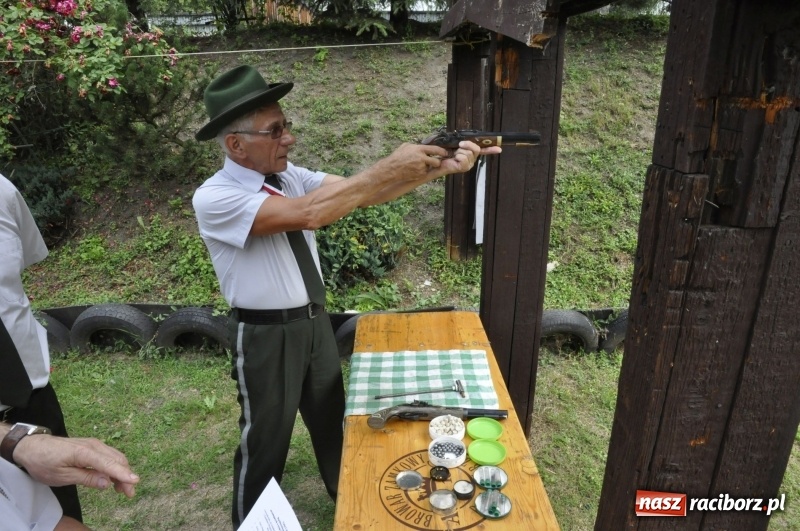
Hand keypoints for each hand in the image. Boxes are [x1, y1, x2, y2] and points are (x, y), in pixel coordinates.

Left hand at [14, 434, 139, 497]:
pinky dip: (115, 466)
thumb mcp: (61, 476)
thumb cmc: (44, 462)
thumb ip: (86, 478)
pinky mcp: (92, 446)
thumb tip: (107, 483)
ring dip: (122, 471)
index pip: (109, 464)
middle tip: (129, 493)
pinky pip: (109, 455)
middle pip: (117, 460)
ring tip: (123, 488)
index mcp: (84, 453)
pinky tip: (113, 478)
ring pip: (115, 457)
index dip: (123, 473)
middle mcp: (93, 445)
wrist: (32, 447)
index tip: (135, 481)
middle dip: (126, 476)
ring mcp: (94, 444)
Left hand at [438, 140, 500, 174]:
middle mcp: (471, 159)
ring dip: (460, 151)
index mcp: (471, 152)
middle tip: (458, 146)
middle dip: (467, 145)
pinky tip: (454, 158)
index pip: (483, 150)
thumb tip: (466, 139)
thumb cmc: (444, 150)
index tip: (499, 149)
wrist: (435, 158)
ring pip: (469, 153)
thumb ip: (463, 141)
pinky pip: (464, 157)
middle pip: (476, 148)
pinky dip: (458, 156)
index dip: (491, 149)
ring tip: (454, 154)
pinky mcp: (464, 168)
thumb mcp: (455, 142)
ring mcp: (468, 164)